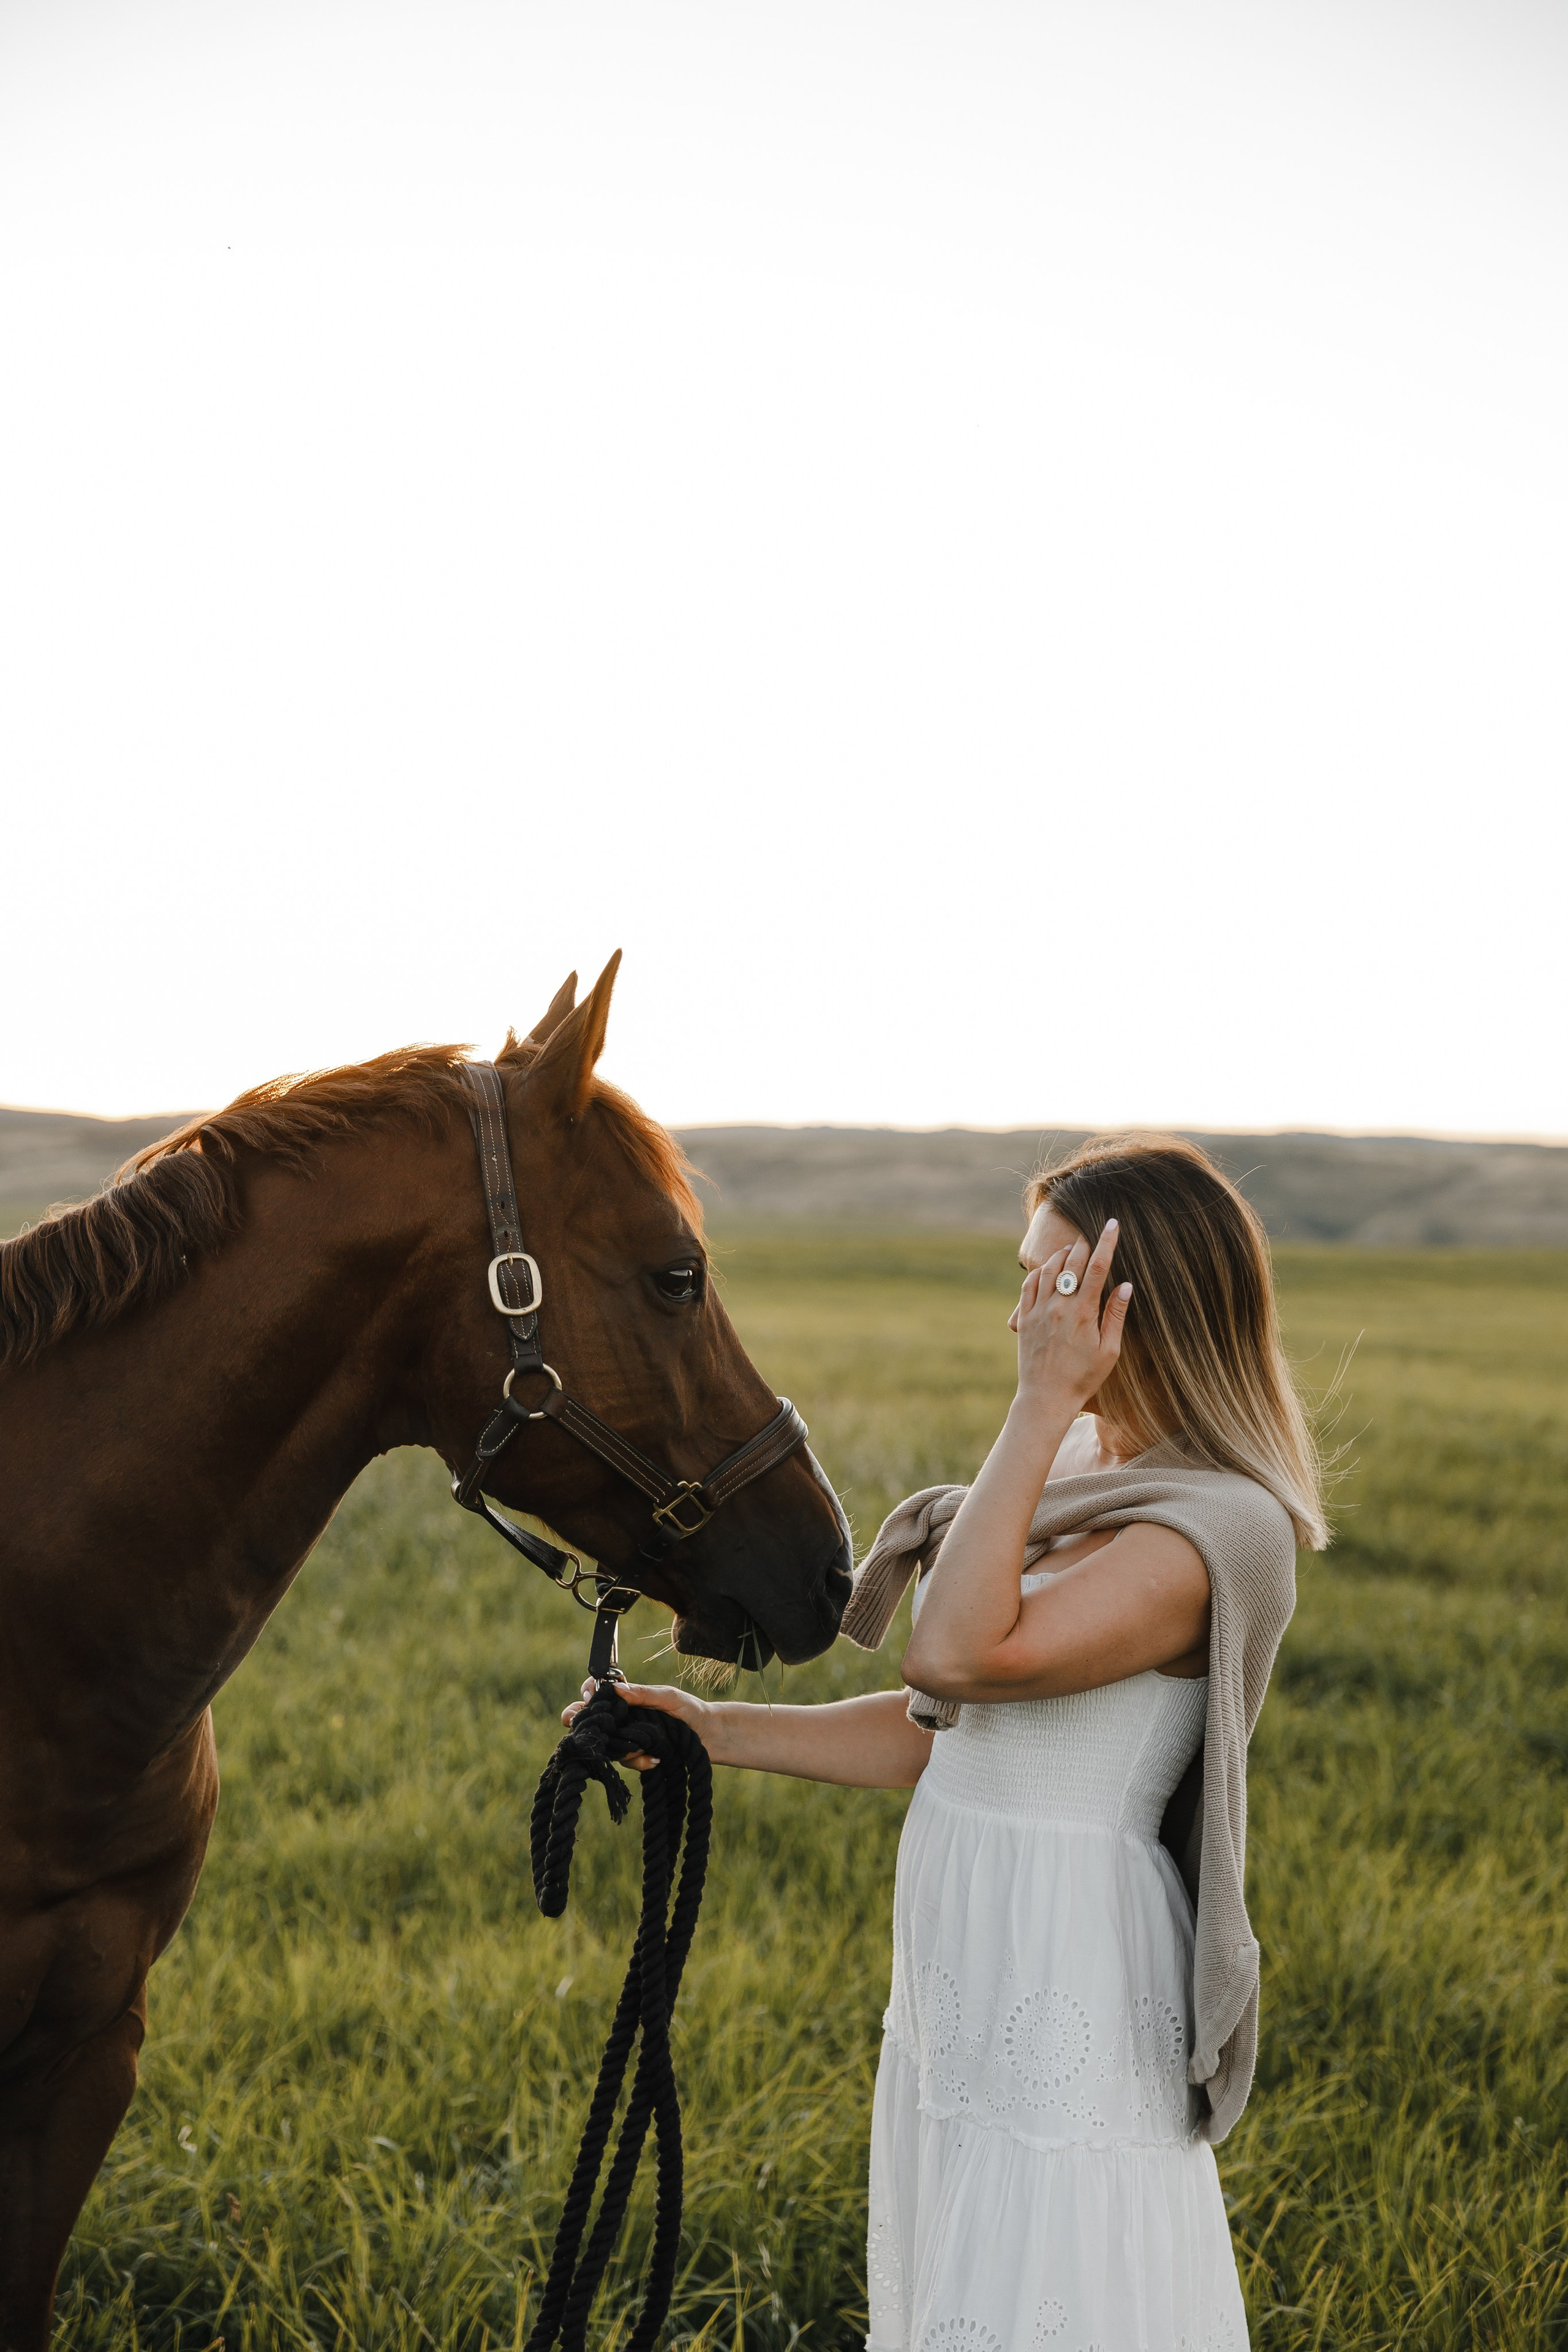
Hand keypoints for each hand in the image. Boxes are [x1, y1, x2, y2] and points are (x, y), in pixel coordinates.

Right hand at [561, 1678, 711, 1770]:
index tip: (588, 1699)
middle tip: (576, 1724)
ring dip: (625, 1747)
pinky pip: (626, 1760)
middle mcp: (624, 1718)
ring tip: (647, 1747)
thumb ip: (643, 1694)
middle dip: (583, 1724)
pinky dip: (639, 1761)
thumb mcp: (668, 1697)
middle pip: (594, 1721)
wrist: (711, 1736)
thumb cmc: (691, 1710)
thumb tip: (615, 1690)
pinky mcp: (637, 1756)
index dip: (588, 1695)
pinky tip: (656, 1759)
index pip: (599, 1693)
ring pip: (609, 1745)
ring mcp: (629, 1738)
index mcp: (629, 1698)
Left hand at [1008, 1221, 1131, 1414]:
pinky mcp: (1025, 1318)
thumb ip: (1116, 1315)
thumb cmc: (1084, 1378)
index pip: (1098, 1268)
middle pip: (1072, 1262)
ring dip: (1061, 1254)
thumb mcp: (1109, 1351)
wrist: (1046, 1398)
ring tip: (1071, 1249)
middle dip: (1084, 1244)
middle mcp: (1059, 1306)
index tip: (1113, 1224)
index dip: (1107, 1242)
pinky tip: (1048, 1269)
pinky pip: (1029, 1284)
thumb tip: (1126, 1285)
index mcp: (1083, 1313)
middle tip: (1090, 1235)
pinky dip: (1039, 1271)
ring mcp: (1039, 1310)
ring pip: (1049, 1269)